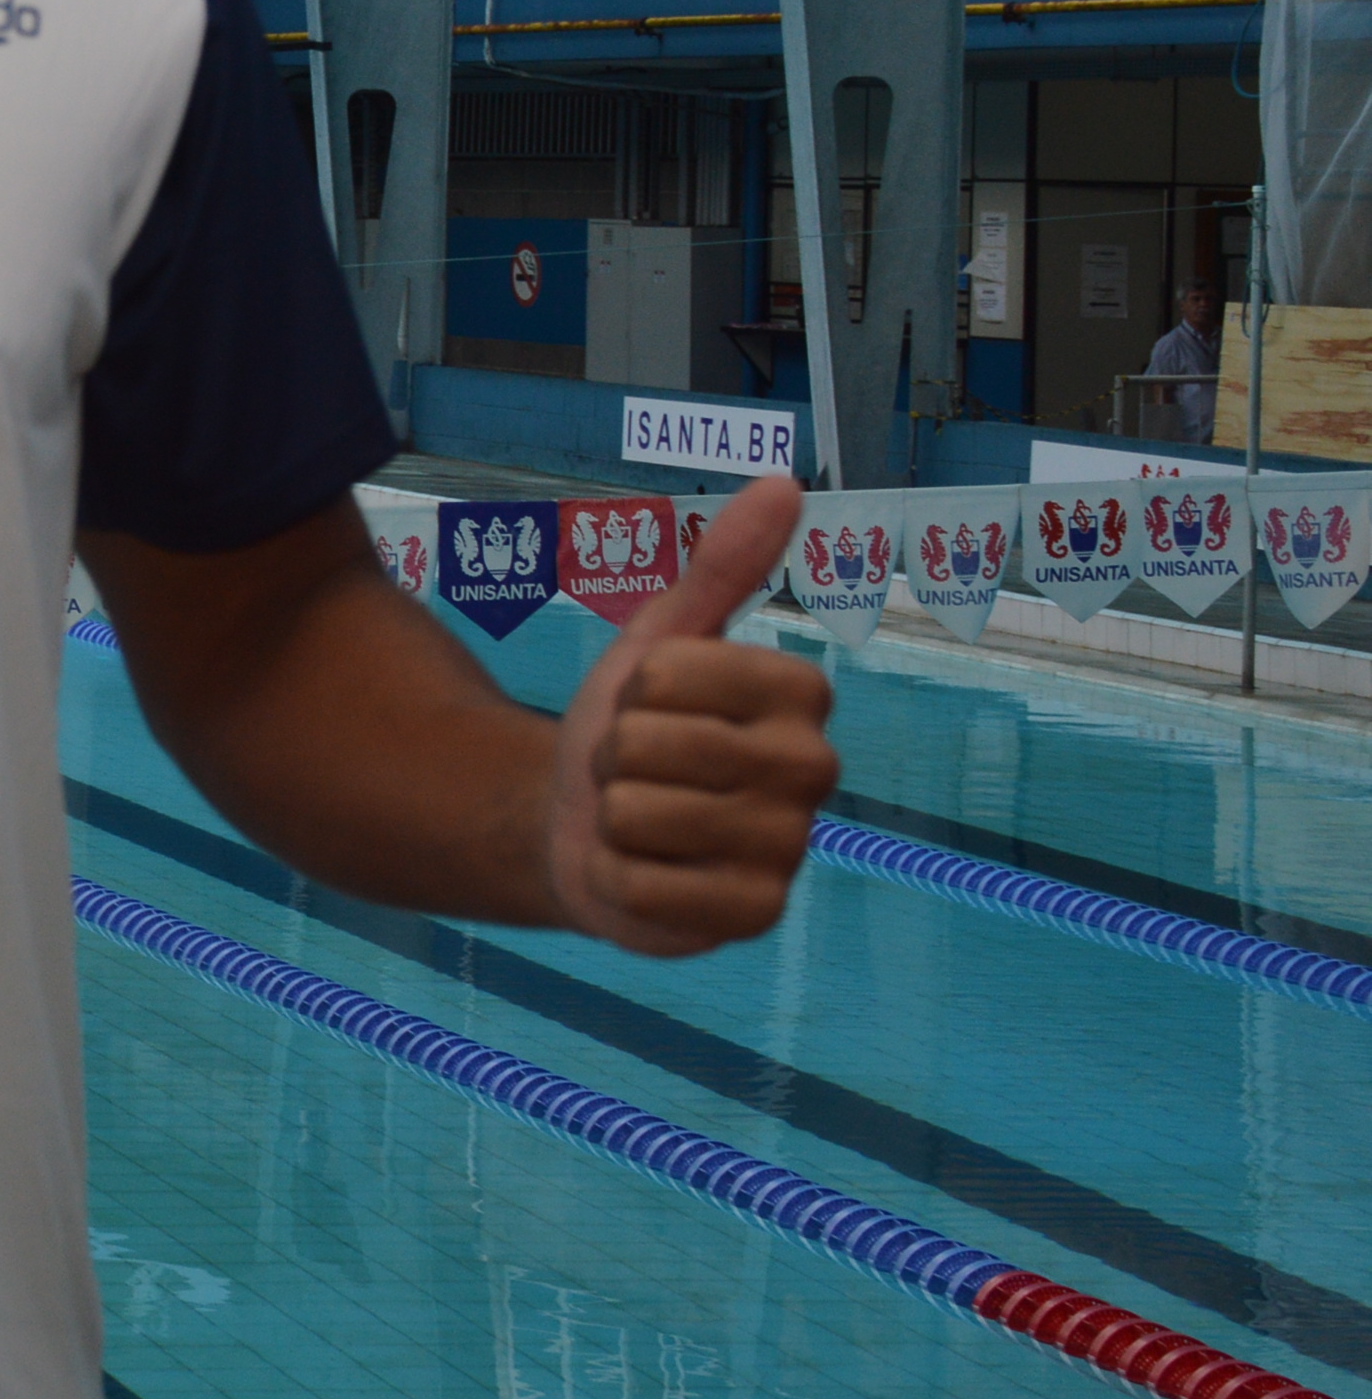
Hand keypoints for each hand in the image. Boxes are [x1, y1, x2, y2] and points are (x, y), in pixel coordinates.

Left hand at [543, 474, 838, 956]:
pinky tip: (645, 870)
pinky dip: (619, 875)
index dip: (635, 687)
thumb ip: (722, 566)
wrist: (583, 821)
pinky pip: (647, 884)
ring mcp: (789, 849)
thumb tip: (784, 481)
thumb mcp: (663, 638)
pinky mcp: (755, 916)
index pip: (673, 671)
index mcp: (802, 694)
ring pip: (641, 813)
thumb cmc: (633, 724)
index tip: (653, 702)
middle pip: (655, 743)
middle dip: (618, 753)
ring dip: (613, 814)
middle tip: (639, 766)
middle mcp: (816, 771)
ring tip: (640, 814)